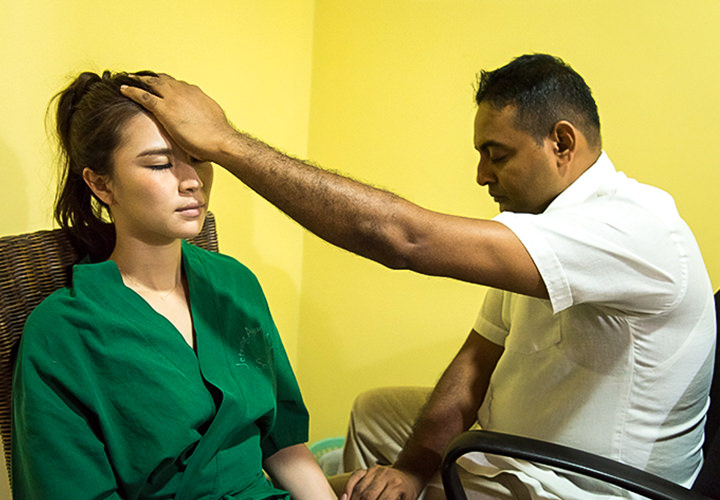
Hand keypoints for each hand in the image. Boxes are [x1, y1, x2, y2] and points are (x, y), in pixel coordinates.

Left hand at [120, 74, 235, 162]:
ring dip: (138, 80)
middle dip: (151, 78)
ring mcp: (173, 98)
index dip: (166, 84)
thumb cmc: (218, 136)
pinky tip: (123, 89)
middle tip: (140, 78)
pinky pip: (143, 96)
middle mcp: (184, 90)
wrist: (220, 140)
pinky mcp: (164, 108)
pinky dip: (131, 90)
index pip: (177, 84)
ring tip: (128, 79)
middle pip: (163, 79)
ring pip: (151, 83)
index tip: (160, 85)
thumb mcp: (210, 120)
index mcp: (195, 93)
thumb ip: (201, 117)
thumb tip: (199, 126)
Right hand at [343, 465, 423, 499]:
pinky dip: (347, 488)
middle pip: (367, 496)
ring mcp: (375, 471)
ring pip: (359, 489)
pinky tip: (344, 497)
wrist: (409, 475)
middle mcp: (385, 476)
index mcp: (396, 486)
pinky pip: (354, 478)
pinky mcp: (367, 469)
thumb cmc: (407, 493)